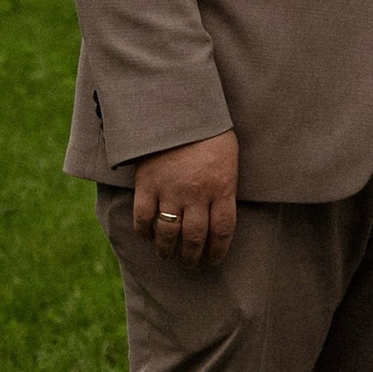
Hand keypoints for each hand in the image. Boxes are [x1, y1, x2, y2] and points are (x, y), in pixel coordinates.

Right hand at [133, 130, 238, 264]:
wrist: (178, 108)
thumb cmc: (209, 132)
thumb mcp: (228, 158)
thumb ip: (224, 187)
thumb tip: (220, 214)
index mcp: (222, 187)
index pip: (222, 231)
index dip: (218, 251)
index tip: (213, 260)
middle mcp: (197, 194)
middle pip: (195, 238)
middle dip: (192, 257)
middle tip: (189, 263)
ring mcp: (170, 190)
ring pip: (168, 234)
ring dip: (168, 250)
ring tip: (168, 255)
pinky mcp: (147, 184)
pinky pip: (143, 218)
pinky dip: (145, 232)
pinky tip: (148, 236)